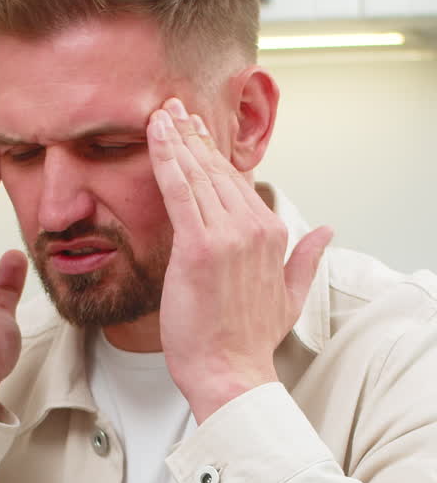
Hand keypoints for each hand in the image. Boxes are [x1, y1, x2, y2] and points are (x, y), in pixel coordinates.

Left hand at [147, 99, 332, 422]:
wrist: (230, 373)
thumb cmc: (249, 342)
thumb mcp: (290, 297)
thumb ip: (307, 260)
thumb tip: (328, 231)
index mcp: (273, 235)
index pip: (238, 183)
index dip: (213, 154)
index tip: (195, 131)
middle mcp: (253, 228)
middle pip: (217, 171)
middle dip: (192, 137)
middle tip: (172, 109)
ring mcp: (227, 235)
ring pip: (197, 175)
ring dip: (176, 139)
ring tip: (160, 114)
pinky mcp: (199, 247)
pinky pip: (179, 191)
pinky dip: (166, 158)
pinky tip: (155, 134)